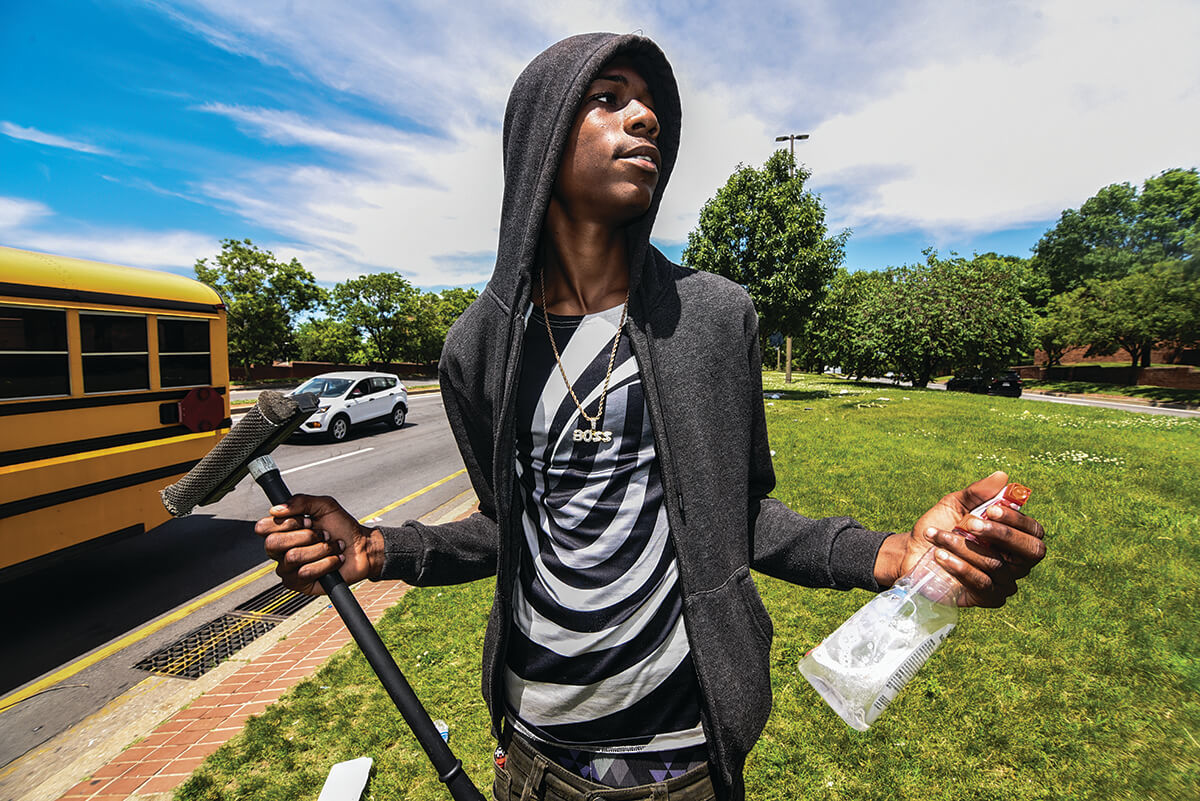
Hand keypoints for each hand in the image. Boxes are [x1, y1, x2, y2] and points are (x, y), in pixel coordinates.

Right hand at [253, 494, 381, 595]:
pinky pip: (305, 573)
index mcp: (282, 531)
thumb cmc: (342, 527)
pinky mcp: (299, 584)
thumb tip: (276, 509)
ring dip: (320, 549)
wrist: (362, 547)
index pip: (263, 528)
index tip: (309, 520)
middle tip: (323, 534)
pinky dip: (326, 563)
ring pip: (292, 557)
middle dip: (306, 536)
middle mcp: (281, 551)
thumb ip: (301, 501)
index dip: (288, 523)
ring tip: (332, 546)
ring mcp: (288, 569)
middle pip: (273, 544)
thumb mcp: (325, 506)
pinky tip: (335, 560)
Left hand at [883, 471, 1046, 607]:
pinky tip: (939, 555)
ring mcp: (1004, 582)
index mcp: (1015, 537)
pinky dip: (959, 567)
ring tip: (936, 536)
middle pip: (1031, 552)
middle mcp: (1017, 561)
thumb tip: (1003, 476)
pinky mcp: (988, 598)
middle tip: (970, 524)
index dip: (1017, 521)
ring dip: (963, 547)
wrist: (911, 551)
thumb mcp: (954, 504)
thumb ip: (977, 493)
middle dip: (1001, 535)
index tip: (990, 509)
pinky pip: (981, 583)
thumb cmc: (940, 525)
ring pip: (996, 564)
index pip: (1034, 531)